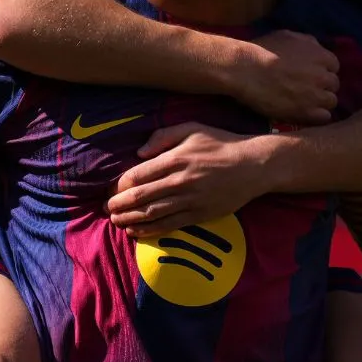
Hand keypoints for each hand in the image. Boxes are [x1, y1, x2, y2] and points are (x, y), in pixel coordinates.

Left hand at [109, 124, 277, 237]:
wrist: (253, 165)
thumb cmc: (221, 143)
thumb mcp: (192, 129)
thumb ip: (162, 136)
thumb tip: (139, 152)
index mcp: (175, 158)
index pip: (137, 175)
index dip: (119, 185)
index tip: (111, 190)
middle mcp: (179, 181)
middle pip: (139, 197)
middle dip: (118, 205)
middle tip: (107, 209)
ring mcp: (189, 200)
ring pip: (151, 213)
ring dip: (129, 220)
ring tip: (117, 222)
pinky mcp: (199, 214)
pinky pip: (169, 225)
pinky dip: (149, 231)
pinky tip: (136, 232)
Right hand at [228, 30, 337, 125]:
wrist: (247, 70)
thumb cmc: (264, 49)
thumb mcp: (288, 36)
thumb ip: (308, 42)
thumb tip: (316, 47)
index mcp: (321, 55)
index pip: (334, 66)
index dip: (323, 71)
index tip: (312, 75)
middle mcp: (323, 75)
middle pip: (334, 85)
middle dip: (323, 86)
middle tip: (307, 89)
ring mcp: (316, 95)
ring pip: (331, 102)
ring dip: (321, 102)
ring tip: (305, 103)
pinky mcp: (306, 113)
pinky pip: (324, 118)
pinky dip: (316, 116)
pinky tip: (304, 113)